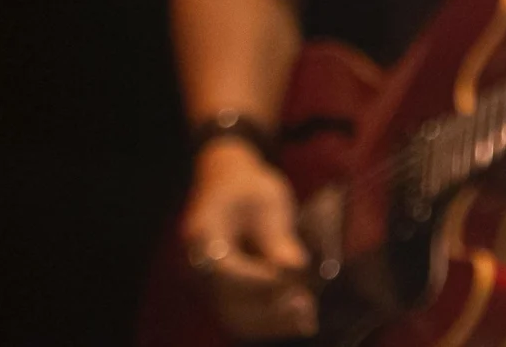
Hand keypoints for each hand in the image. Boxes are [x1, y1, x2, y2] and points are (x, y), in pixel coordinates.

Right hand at [180, 138, 316, 337]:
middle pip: (227, 303)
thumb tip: (295, 269)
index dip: (260, 280)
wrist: (226, 181)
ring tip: (308, 318)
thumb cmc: (247, 186)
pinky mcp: (223, 292)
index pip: (225, 270)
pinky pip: (243, 314)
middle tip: (306, 306)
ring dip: (272, 322)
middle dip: (269, 309)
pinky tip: (302, 320)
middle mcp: (197, 266)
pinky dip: (271, 320)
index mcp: (201, 235)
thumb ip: (278, 236)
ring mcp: (207, 283)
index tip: (294, 279)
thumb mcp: (267, 200)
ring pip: (235, 317)